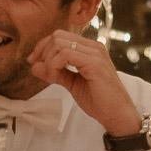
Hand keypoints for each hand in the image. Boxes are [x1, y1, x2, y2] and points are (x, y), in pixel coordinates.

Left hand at [27, 29, 142, 137]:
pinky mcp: (94, 63)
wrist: (117, 114)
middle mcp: (93, 46)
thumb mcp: (72, 84)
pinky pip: (66, 54)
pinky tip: (56, 77)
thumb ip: (55, 73)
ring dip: (49, 60)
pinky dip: (55, 65)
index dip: (42, 47)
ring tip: (52, 77)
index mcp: (89, 48)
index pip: (60, 36)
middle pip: (57, 36)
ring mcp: (95, 53)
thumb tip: (34, 65)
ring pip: (59, 43)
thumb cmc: (99, 100)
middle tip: (44, 73)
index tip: (33, 62)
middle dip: (44, 53)